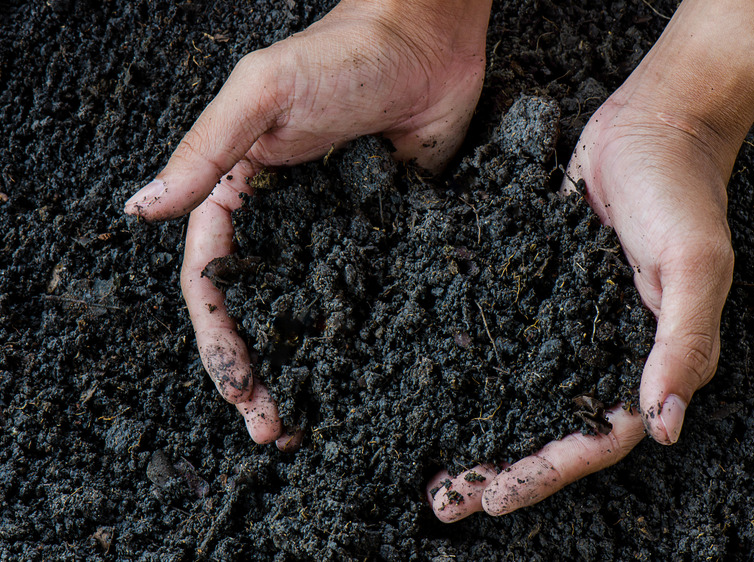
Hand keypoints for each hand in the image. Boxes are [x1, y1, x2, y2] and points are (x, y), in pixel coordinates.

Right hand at [124, 0, 491, 444]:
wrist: (429, 41)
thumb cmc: (342, 54)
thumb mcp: (263, 93)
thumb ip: (205, 153)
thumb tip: (139, 209)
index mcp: (239, 195)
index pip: (214, 283)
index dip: (220, 342)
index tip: (239, 392)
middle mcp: (283, 223)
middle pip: (260, 312)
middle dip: (258, 374)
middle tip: (272, 432)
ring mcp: (334, 234)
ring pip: (310, 315)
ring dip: (306, 370)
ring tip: (312, 424)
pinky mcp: (382, 236)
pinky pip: (366, 295)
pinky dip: (360, 340)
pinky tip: (367, 377)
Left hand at [430, 0, 753, 520]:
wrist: (648, 123)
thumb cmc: (680, 190)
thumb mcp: (695, 263)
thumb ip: (684, 340)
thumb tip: (664, 424)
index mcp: (647, 361)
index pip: (597, 439)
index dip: (548, 471)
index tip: (494, 496)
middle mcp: (603, 353)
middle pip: (549, 429)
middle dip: (502, 469)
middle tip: (444, 501)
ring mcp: (567, 324)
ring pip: (520, 394)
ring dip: (480, 431)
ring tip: (431, 464)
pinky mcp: (537, 291)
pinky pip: (504, 342)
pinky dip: (473, 371)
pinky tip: (434, 386)